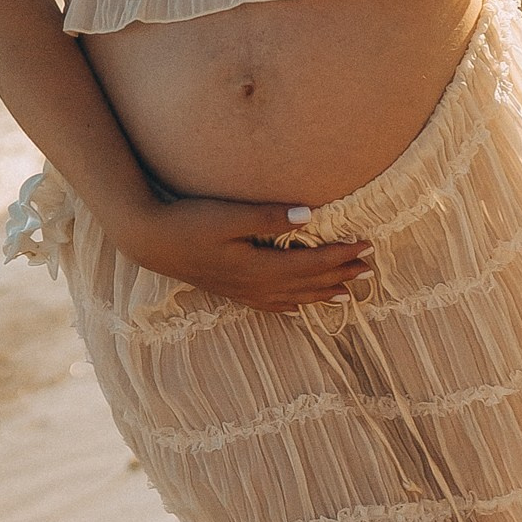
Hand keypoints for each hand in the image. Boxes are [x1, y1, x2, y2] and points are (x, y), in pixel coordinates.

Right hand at [113, 193, 374, 311]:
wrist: (151, 241)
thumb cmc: (188, 222)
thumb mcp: (228, 215)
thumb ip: (268, 217)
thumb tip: (309, 216)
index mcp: (258, 267)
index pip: (312, 264)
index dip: (341, 255)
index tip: (366, 244)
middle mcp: (255, 286)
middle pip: (308, 284)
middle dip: (340, 275)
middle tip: (370, 267)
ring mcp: (244, 292)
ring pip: (294, 298)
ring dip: (323, 293)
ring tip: (349, 292)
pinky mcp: (233, 291)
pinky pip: (273, 305)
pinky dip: (295, 305)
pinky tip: (301, 305)